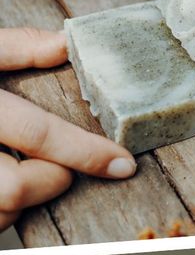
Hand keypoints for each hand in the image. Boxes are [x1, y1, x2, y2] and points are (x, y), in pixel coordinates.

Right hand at [0, 29, 135, 233]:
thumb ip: (13, 48)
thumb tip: (64, 43)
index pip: (35, 132)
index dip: (84, 152)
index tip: (123, 163)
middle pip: (17, 186)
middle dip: (50, 180)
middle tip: (56, 165)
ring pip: (1, 211)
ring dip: (22, 199)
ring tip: (18, 170)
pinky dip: (2, 211)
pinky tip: (0, 187)